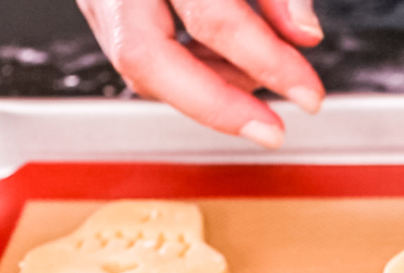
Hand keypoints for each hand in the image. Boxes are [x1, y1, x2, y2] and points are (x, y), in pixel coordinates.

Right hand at [78, 0, 325, 147]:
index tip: (309, 94)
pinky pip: (137, 53)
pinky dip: (188, 67)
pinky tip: (225, 57)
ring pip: (136, 66)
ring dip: (206, 84)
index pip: (212, 17)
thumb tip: (305, 36)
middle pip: (146, 59)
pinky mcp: (95, 0)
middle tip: (270, 130)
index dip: (268, 63)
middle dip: (217, 106)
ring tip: (256, 68)